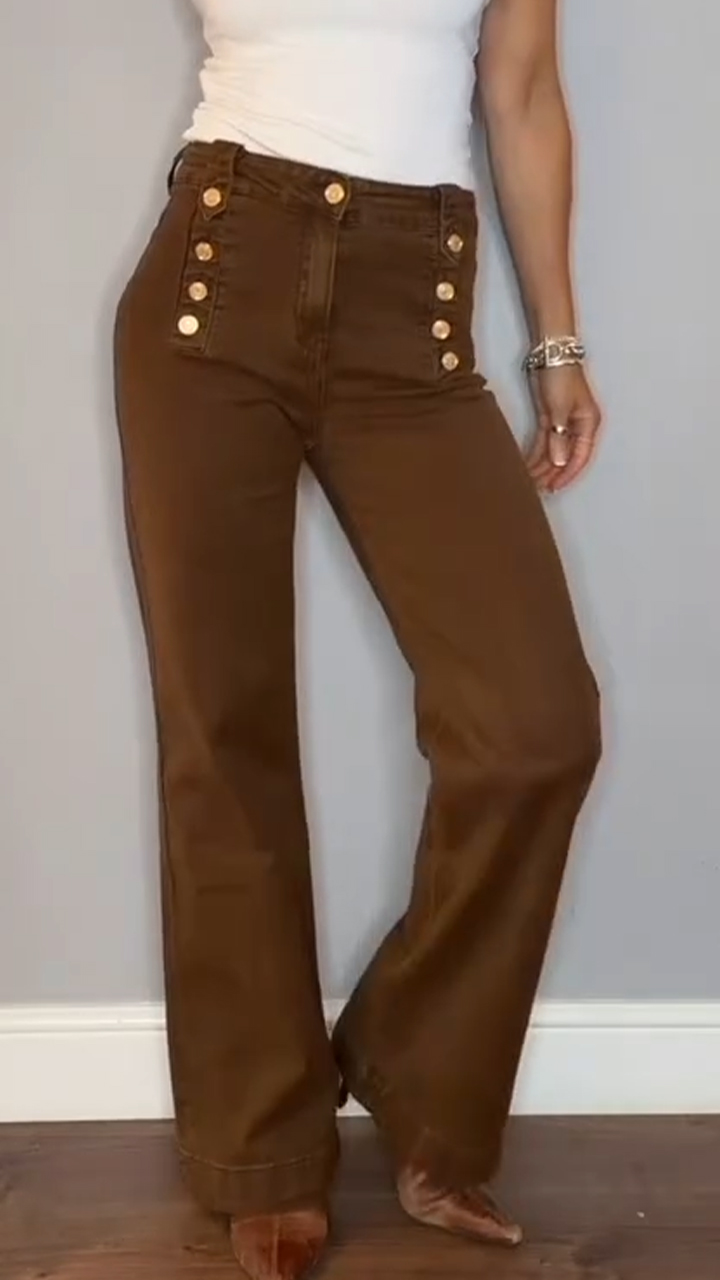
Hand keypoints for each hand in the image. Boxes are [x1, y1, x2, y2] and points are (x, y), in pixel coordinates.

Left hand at [525, 364, 601, 493]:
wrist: (550, 352)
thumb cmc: (561, 376)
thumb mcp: (560, 409)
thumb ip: (558, 438)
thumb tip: (558, 463)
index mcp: (588, 424)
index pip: (580, 457)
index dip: (567, 475)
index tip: (554, 488)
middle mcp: (578, 426)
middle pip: (566, 457)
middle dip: (552, 474)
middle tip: (537, 490)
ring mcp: (563, 423)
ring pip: (553, 451)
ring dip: (543, 467)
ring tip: (529, 482)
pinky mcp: (549, 417)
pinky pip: (544, 441)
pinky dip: (536, 454)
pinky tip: (528, 466)